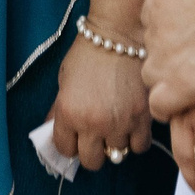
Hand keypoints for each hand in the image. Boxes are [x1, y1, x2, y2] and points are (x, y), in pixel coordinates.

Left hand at [48, 34, 153, 171]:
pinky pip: (139, 146)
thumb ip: (59, 110)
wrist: (117, 34)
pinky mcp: (142, 118)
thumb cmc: (87, 54)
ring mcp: (119, 123)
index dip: (70, 144)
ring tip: (116, 125)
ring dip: (115, 143)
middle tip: (96, 135)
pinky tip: (131, 125)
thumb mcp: (63, 81)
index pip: (65, 150)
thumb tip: (52, 132)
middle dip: (92, 150)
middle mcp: (93, 123)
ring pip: (117, 155)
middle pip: (92, 161)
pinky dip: (136, 139)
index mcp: (68, 113)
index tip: (75, 137)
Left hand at [142, 0, 194, 118]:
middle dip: (168, 54)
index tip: (189, 36)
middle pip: (151, 50)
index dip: (169, 31)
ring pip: (152, 76)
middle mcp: (155, 33)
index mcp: (157, 4)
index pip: (151, 23)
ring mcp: (165, 62)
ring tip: (194, 79)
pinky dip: (166, 108)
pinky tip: (184, 104)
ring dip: (166, 79)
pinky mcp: (181, 88)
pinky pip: (159, 105)